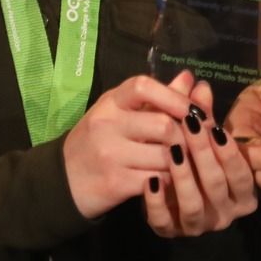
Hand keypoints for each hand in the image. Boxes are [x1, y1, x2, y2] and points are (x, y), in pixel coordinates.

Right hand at [61, 72, 194, 218]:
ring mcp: (109, 154)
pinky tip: (171, 179)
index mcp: (111, 102)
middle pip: (164, 125)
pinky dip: (171, 180)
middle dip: (187, 137)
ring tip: (185, 162)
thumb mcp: (121, 113)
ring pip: (165, 156)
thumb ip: (158, 98)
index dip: (175, 97)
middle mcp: (107, 124)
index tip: (194, 111)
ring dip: (181, 161)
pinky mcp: (115, 183)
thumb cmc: (99, 141)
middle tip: (197, 144)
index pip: (144, 87)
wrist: (63, 180)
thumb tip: (189, 77)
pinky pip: (158, 180)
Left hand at [142, 77, 260, 237]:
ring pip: (193, 206)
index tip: (211, 125)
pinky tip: (149, 180)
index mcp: (242, 195)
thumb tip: (200, 85)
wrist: (172, 193)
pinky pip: (164, 222)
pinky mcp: (171, 232)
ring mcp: (197, 226)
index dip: (226, 149)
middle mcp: (225, 216)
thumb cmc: (197, 160)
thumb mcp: (204, 138)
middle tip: (187, 126)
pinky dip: (157, 202)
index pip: (239, 173)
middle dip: (202, 154)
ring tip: (171, 151)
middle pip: (216, 186)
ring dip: (183, 176)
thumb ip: (203, 116)